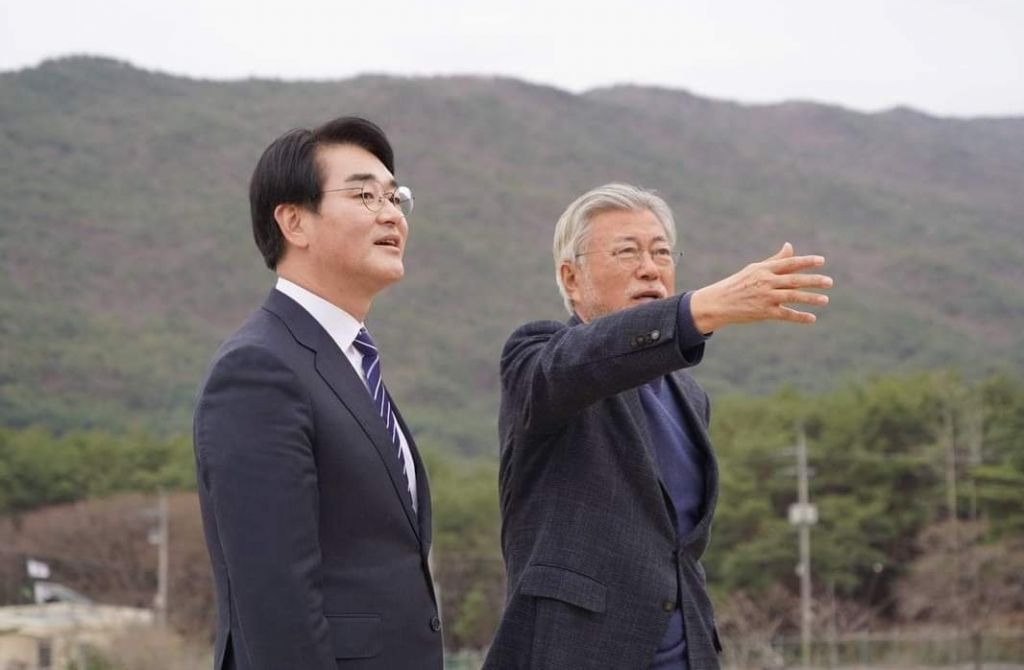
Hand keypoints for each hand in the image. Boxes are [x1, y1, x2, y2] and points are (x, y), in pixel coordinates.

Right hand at [690, 242, 832, 332]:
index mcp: (764, 269)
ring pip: (792, 296)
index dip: (806, 262)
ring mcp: (765, 297)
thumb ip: (775, 260)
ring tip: (825, 300)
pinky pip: (785, 314)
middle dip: (813, 280)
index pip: (789, 263)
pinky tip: (812, 318)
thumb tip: (790, 246)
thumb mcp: (755, 269)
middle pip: (794, 280)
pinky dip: (799, 316)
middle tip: (830, 282)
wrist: (718, 303)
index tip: (822, 261)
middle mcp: (765, 282)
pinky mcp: (763, 312)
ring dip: (810, 298)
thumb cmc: (738, 284)